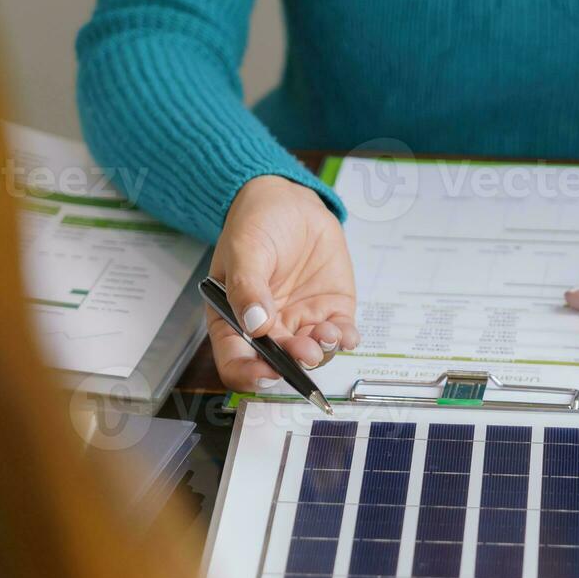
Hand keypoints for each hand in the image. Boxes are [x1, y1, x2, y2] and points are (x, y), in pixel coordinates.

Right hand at [208, 175, 360, 392]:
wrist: (290, 202)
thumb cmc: (257, 224)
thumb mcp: (244, 249)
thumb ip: (247, 287)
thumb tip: (255, 324)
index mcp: (234, 320)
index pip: (236, 362)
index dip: (249, 375)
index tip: (267, 372)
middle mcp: (268, 330)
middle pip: (278, 364)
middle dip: (294, 364)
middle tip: (305, 351)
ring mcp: (300, 322)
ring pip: (312, 354)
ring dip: (321, 352)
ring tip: (325, 334)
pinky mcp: (330, 311)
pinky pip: (339, 336)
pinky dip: (344, 340)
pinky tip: (344, 333)